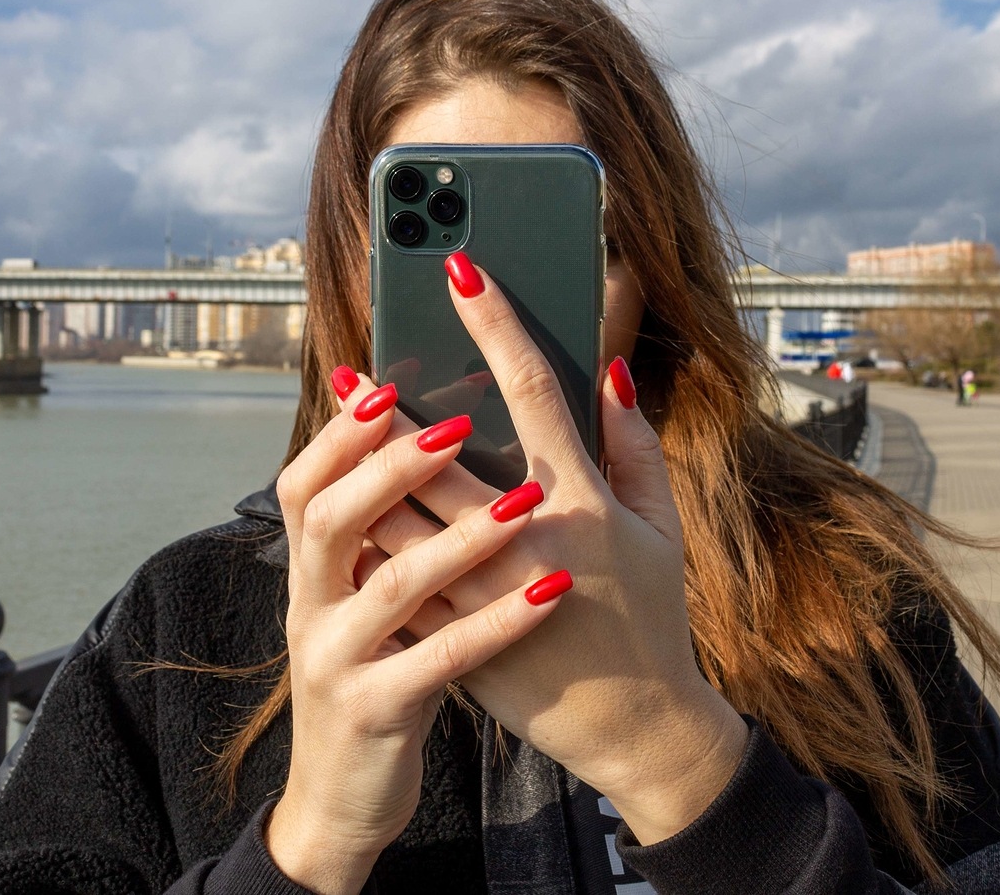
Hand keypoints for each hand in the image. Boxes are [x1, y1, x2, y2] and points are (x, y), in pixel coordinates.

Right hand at [266, 373, 566, 894]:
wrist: (341, 801)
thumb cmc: (376, 673)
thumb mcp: (362, 601)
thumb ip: (385, 528)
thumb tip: (423, 437)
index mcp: (314, 570)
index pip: (304, 484)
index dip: (339, 434)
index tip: (382, 382)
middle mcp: (313, 606)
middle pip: (330, 518)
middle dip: (390, 466)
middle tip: (457, 425)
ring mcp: (338, 661)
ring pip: (391, 586)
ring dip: (460, 539)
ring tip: (524, 503)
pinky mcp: (376, 712)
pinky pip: (439, 659)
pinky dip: (496, 624)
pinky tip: (549, 595)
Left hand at [376, 254, 748, 844]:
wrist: (635, 728)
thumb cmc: (653, 617)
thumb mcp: (662, 527)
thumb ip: (636, 444)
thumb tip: (609, 371)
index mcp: (583, 502)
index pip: (530, 387)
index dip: (493, 321)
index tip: (460, 271)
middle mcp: (527, 540)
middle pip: (439, 452)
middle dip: (391, 403)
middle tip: (353, 367)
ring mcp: (484, 594)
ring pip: (399, 515)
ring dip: (362, 467)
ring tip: (336, 432)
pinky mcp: (456, 638)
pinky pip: (395, 579)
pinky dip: (367, 540)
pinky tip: (339, 512)